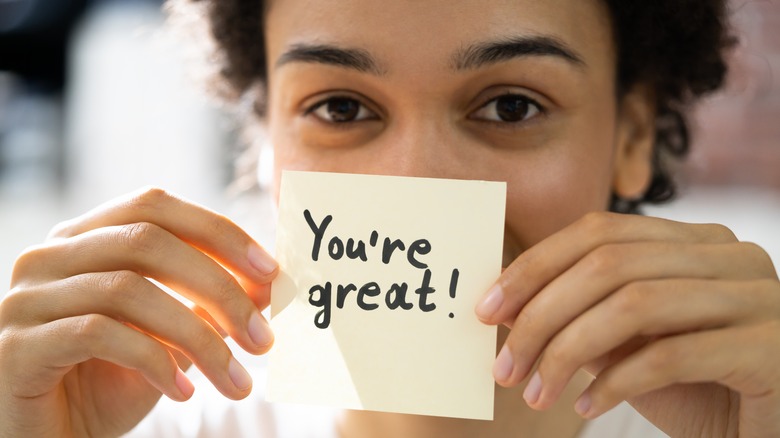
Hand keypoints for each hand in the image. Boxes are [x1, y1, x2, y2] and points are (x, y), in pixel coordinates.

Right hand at [0, 187, 277, 436]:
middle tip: (263, 338)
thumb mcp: (169, 337)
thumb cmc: (110, 383)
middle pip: (147, 241)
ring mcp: (27, 298)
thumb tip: (266, 286)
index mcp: (85, 238)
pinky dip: (154, 361)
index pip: (155, 207)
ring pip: (129, 290)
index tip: (270, 272)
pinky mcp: (17, 345)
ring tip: (235, 380)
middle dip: (220, 288)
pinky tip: (183, 394)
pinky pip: (99, 334)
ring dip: (198, 338)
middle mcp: (50, 256)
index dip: (219, 232)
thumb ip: (206, 305)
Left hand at [476, 212, 779, 436]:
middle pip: (609, 264)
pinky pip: (671, 356)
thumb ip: (579, 317)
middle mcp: (730, 255)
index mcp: (695, 241)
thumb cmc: (695, 389)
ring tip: (535, 393)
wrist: (765, 434)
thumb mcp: (627, 346)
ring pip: (634, 304)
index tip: (488, 309)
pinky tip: (585, 409)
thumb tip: (505, 306)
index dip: (535, 267)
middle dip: (542, 316)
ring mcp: (758, 297)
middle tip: (504, 366)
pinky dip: (615, 383)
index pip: (598, 232)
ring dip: (568, 352)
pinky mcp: (771, 348)